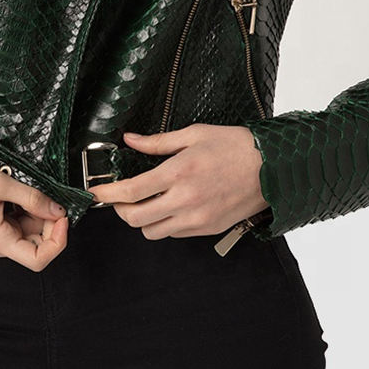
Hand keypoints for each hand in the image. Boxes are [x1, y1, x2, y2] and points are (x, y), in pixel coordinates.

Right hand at [0, 159, 68, 270]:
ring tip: (29, 193)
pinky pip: (18, 225)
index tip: (62, 219)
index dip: (57, 242)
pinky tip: (20, 196)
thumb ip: (33, 198)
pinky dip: (26, 212)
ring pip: (28, 234)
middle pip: (36, 246)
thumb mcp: (1, 183)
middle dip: (48, 223)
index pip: (37, 260)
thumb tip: (57, 210)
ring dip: (37, 215)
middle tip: (49, 200)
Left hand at [86, 124, 269, 239]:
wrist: (273, 168)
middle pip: (135, 218)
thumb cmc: (235, 146)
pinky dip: (165, 223)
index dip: (107, 194)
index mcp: (179, 172)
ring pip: (153, 232)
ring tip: (148, 201)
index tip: (95, 192)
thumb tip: (130, 140)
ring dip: (143, 219)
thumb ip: (158, 142)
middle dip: (121, 209)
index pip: (130, 191)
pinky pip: (174, 234)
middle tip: (120, 197)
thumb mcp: (194, 134)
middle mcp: (185, 200)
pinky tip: (172, 206)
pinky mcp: (208, 229)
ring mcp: (197, 219)